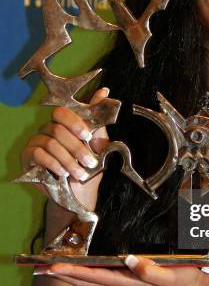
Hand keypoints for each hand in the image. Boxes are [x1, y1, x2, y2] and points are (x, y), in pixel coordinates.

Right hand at [21, 88, 109, 208]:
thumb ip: (98, 120)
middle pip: (58, 129)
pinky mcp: (28, 156)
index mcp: (66, 125)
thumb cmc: (89, 167)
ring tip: (79, 174)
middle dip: (76, 148)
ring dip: (68, 160)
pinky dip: (54, 164)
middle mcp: (49, 129)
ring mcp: (37, 141)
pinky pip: (38, 154)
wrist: (80, 193)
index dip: (75, 122)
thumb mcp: (99, 144)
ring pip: (51, 143)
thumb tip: (104, 91)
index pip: (63, 112)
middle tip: (90, 162)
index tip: (87, 137)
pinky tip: (63, 173)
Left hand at [34, 256, 204, 285]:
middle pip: (86, 281)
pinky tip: (82, 266)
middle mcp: (122, 282)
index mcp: (128, 282)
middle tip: (41, 269)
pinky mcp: (128, 276)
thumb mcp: (170, 275)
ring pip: (91, 279)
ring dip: (72, 274)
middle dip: (64, 276)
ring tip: (54, 268)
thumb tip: (128, 260)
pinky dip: (86, 270)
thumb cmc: (182, 279)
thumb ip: (150, 270)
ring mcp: (124, 281)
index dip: (73, 273)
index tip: (53, 268)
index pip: (94, 277)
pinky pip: (100, 274)